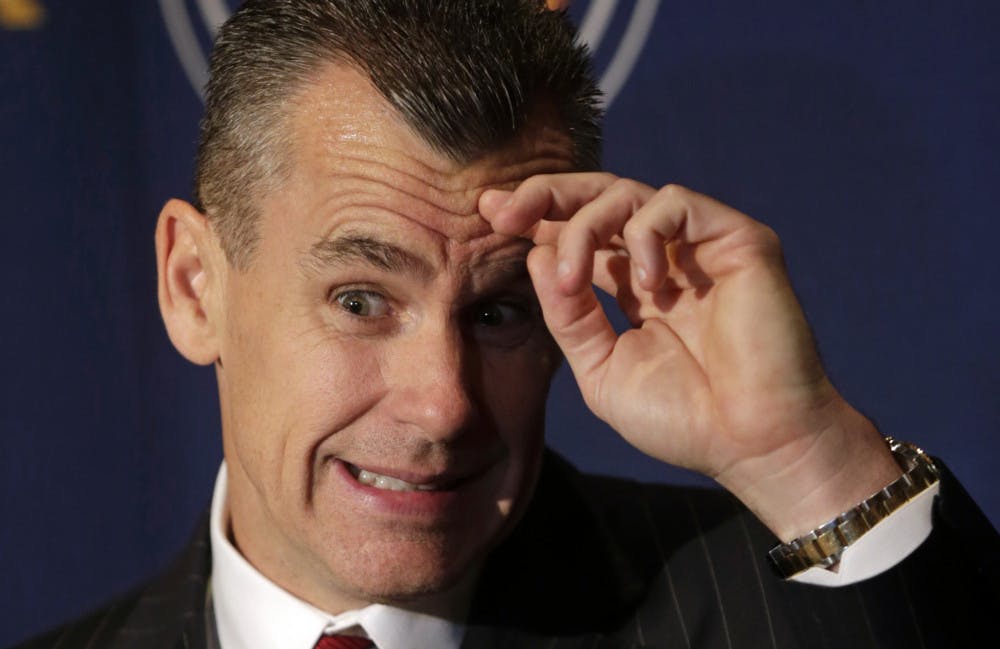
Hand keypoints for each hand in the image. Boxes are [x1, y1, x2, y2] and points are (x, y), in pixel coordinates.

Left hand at [480, 174, 900, 539]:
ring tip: (573, 281)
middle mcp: (663, 259)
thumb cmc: (683, 419)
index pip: (578, 233)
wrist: (753, 445)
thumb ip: (569, 315)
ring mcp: (700, 248)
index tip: (486, 211)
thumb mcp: (600, 369)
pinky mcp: (738, 240)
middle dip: (545, 195)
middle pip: (598, 199)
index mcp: (632, 287)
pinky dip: (647, 232)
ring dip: (585, 227)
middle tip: (502, 211)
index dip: (535, 217)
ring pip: (628, 195)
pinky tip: (646, 284)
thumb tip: (536, 254)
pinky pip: (677, 204)